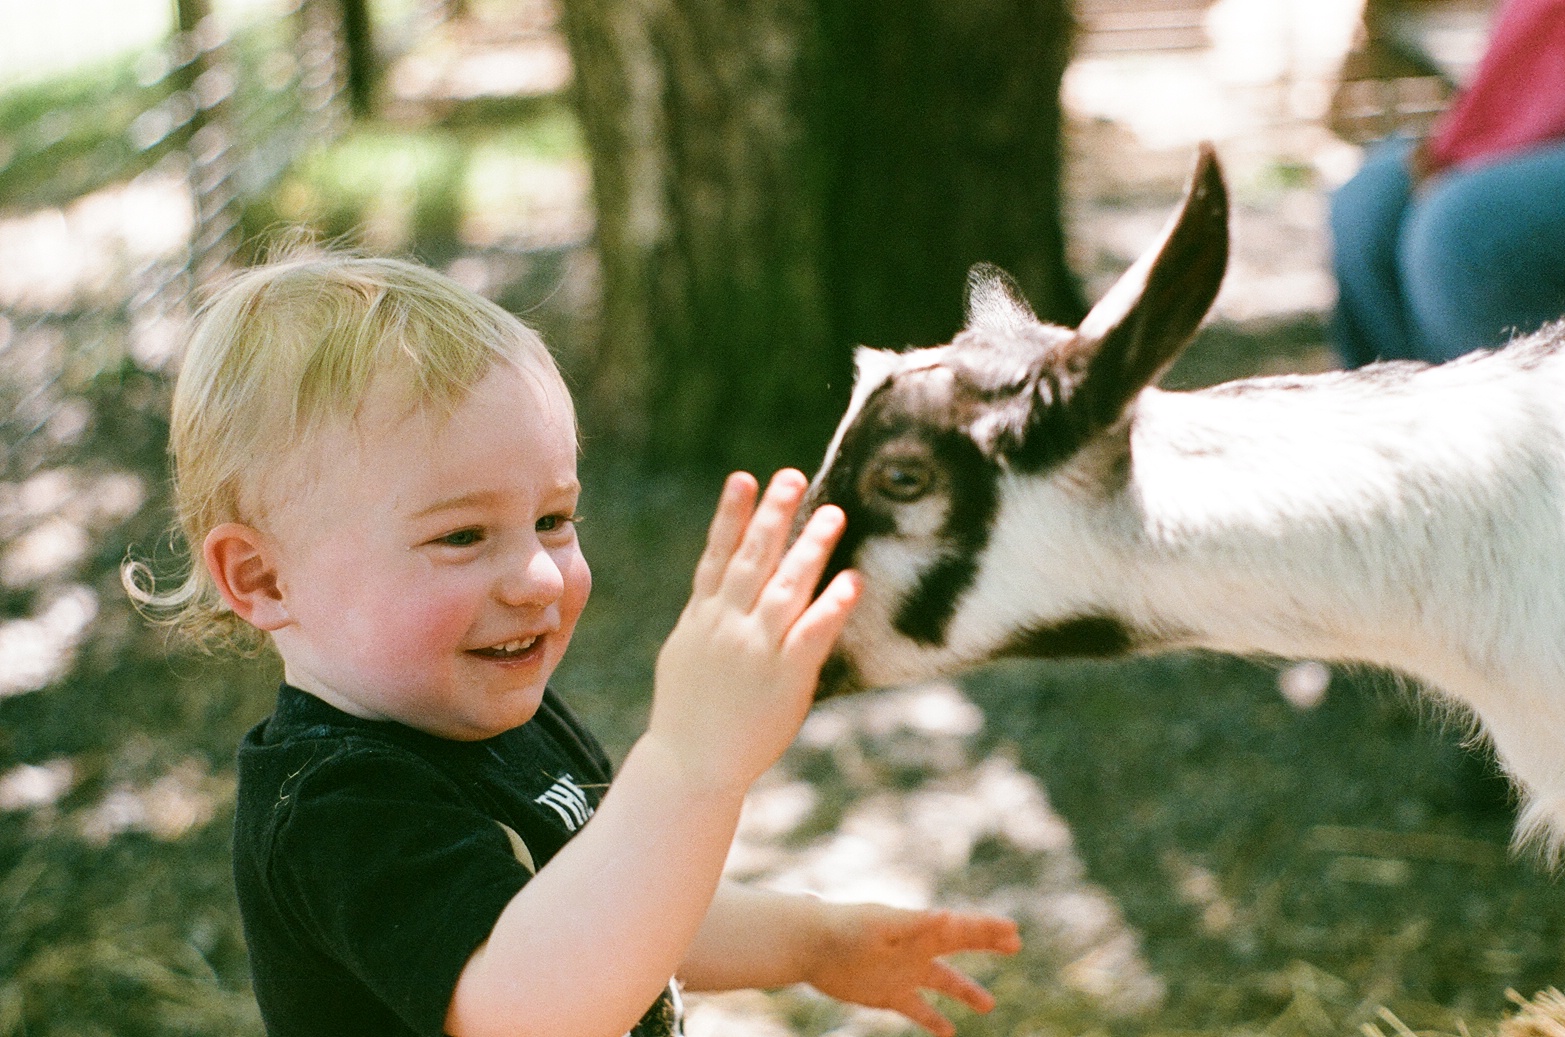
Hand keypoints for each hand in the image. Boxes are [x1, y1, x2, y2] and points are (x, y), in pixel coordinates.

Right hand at [648, 470, 860, 791]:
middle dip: (773, 515)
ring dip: (809, 547)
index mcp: (702, 617)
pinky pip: (811, 634)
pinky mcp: (784, 677)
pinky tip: (852, 580)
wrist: (691, 765)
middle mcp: (727, 625)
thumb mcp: (686, 653)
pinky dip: (831, 606)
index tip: (744, 478)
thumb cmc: (689, 710)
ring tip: (833, 513)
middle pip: (753, 560)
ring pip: (786, 588)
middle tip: (793, 476)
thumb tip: (716, 584)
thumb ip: (705, 616)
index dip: (731, 516)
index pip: (717, 556)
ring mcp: (755, 649)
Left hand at [802, 902, 1021, 1036]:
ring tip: (989, 1004)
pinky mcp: (886, 994)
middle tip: (1014, 945)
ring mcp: (902, 972)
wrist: (808, 944)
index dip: (987, 929)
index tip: (1013, 931)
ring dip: (965, 991)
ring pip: (942, 983)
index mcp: (918, 929)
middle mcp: (915, 949)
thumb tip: (948, 916)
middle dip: (985, 944)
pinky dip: (932, 1020)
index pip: (961, 928)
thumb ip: (915, 924)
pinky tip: (947, 1033)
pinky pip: (916, 1009)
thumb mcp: (881, 925)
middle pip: (958, 948)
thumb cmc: (844, 928)